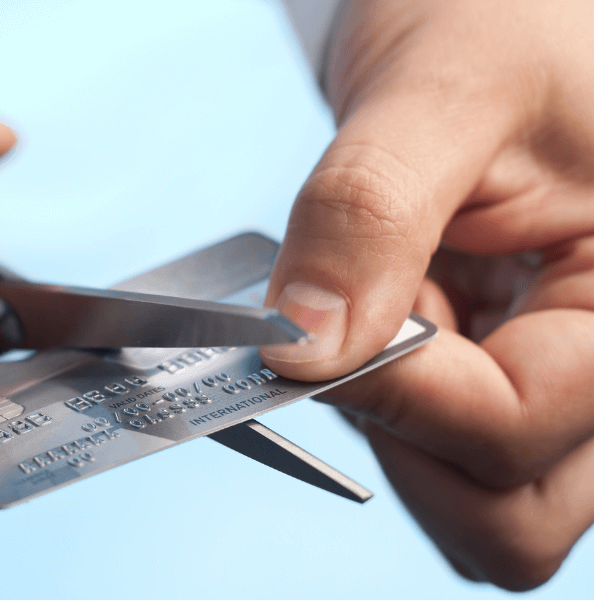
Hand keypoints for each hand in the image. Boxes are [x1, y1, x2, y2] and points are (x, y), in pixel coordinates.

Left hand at [261, 0, 593, 589]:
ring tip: (399, 305)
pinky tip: (401, 322)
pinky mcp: (524, 379)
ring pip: (481, 502)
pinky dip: (402, 417)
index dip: (397, 396)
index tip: (313, 332)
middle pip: (509, 513)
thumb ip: (367, 218)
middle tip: (367, 322)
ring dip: (402, 429)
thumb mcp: (440, 95)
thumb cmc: (500, 19)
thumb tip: (300, 352)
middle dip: (404, 438)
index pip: (513, 433)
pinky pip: (455, 461)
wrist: (497, 11)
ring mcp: (575, 387)